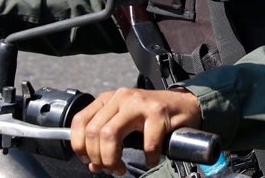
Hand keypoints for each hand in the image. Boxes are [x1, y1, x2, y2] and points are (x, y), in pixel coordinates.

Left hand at [70, 86, 201, 174]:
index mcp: (109, 99)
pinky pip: (147, 143)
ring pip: (110, 134)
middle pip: (93, 131)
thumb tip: (92, 164)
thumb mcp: (125, 121)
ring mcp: (139, 102)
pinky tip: (151, 159)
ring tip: (121, 169)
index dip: (79, 146)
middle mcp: (121, 97)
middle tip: (109, 169)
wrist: (185, 104)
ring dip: (113, 159)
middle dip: (98, 157)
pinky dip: (148, 157)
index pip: (80, 121)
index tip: (88, 161)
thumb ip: (106, 138)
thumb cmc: (154, 117)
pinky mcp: (158, 111)